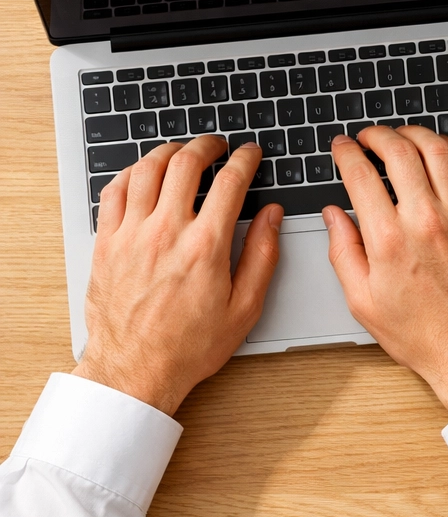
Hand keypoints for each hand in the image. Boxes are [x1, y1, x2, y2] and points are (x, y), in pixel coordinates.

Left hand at [74, 137, 282, 414]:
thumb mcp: (245, 307)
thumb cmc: (188, 346)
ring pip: (146, 170)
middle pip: (185, 163)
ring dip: (168, 152)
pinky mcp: (106, 244)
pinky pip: (113, 192)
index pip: (230, 182)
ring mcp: (131, 235)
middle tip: (217, 145)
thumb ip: (262, 255)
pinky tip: (142, 174)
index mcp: (205, 246)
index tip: (250, 153)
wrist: (134, 371)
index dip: (245, 159)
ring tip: (182, 152)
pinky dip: (130, 174)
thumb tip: (273, 217)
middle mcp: (165, 233)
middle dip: (207, 145)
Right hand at [323, 126, 447, 415]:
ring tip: (401, 135)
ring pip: (437, 150)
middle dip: (376, 135)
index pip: (360, 175)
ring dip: (414, 133)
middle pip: (398, 151)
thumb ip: (343, 252)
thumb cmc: (423, 335)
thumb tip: (333, 216)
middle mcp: (426, 220)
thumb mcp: (364, 302)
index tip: (341, 147)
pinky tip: (443, 149)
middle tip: (367, 136)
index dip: (345, 152)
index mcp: (389, 240)